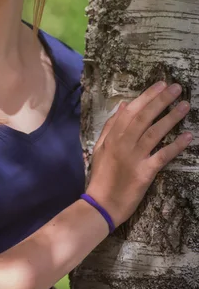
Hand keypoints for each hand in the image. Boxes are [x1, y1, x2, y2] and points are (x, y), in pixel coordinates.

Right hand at [86, 81, 191, 226]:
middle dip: (161, 101)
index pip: (131, 111)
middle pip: (144, 117)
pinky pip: (162, 156)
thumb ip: (111, 126)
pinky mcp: (144, 173)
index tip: (160, 85)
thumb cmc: (101, 175)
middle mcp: (123, 143)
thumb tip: (125, 105)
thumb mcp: (101, 147)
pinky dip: (175, 146)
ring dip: (170, 118)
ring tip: (185, 106)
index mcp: (113, 136)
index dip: (147, 96)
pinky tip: (187, 136)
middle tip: (176, 88)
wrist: (101, 204)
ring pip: (154, 133)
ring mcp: (134, 158)